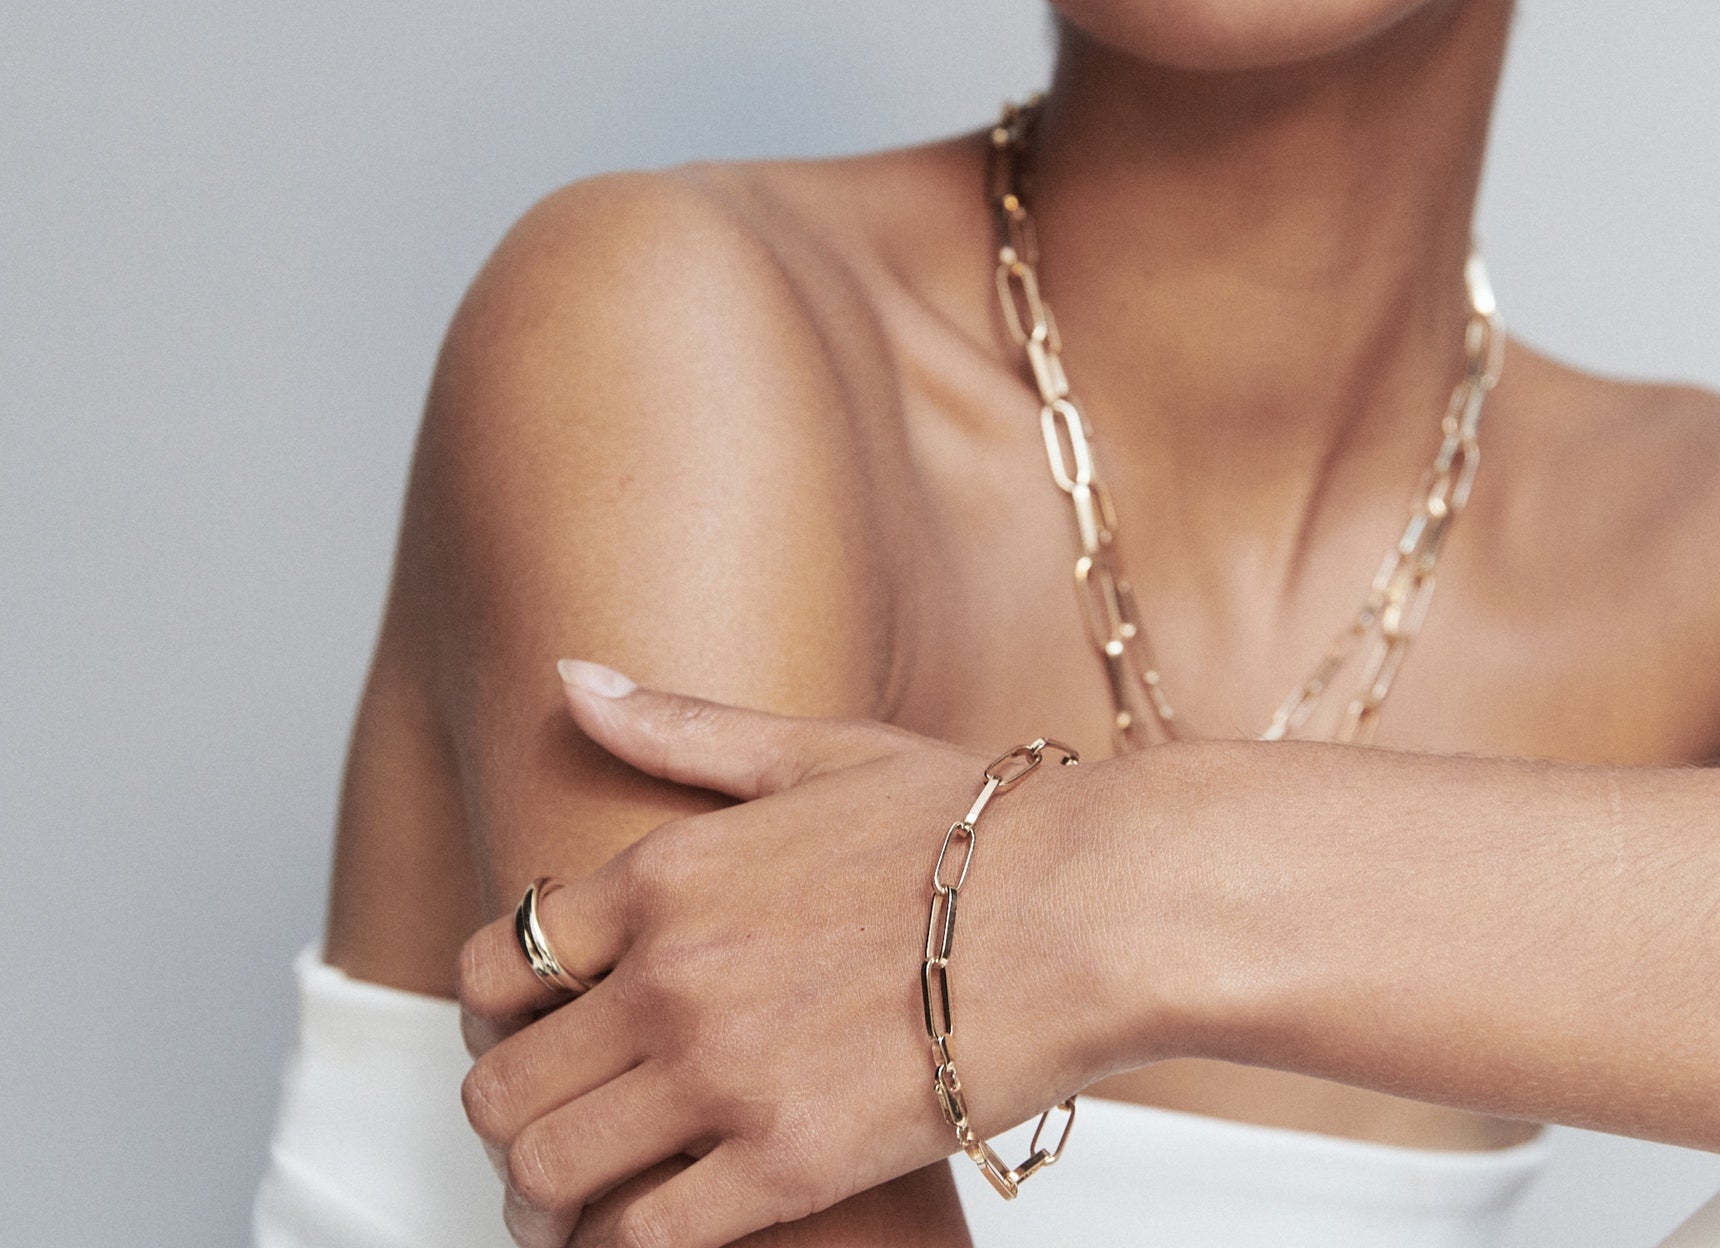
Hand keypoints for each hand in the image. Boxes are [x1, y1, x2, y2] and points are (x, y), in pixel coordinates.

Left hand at [457, 670, 1121, 1247]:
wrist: (1087, 905)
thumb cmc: (970, 824)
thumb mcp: (815, 750)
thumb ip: (678, 726)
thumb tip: (568, 672)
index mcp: (667, 872)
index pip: (492, 964)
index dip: (489, 1015)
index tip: (528, 1034)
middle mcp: (671, 973)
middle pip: (500, 1086)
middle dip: (511, 1116)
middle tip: (555, 1127)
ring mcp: (722, 1074)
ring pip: (546, 1170)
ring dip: (544, 1197)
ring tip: (583, 1200)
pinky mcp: (785, 1165)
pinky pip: (638, 1244)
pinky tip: (646, 1233)